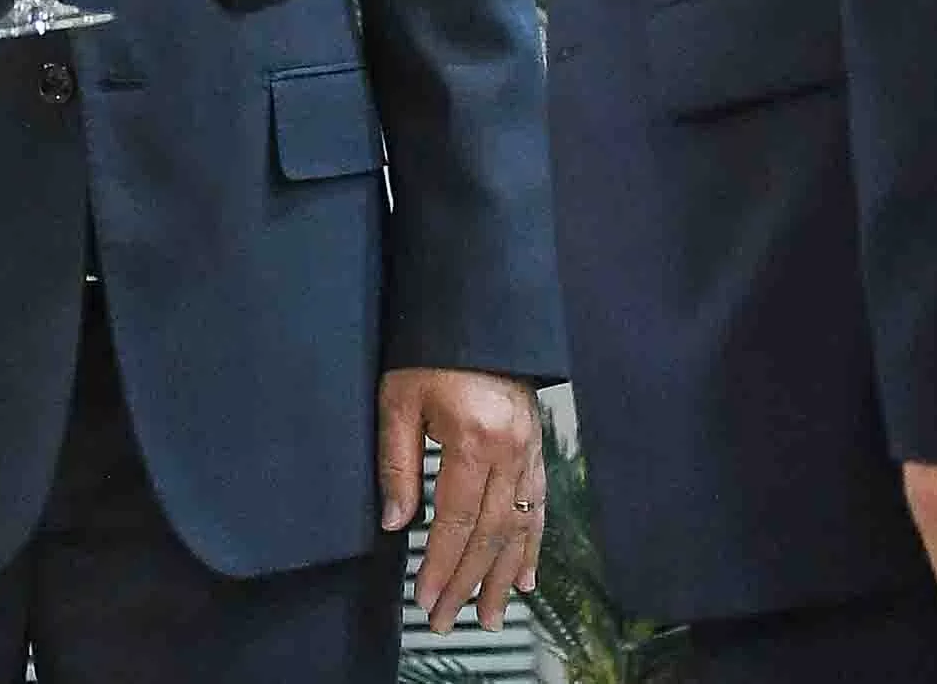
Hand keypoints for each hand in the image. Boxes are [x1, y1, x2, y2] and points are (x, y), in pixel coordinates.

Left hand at [380, 369, 541, 629]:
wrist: (477, 317)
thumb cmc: (430, 353)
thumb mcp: (399, 400)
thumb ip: (398, 463)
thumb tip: (397, 523)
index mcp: (474, 440)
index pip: (456, 520)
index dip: (441, 564)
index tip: (425, 597)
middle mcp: (510, 453)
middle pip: (490, 534)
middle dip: (469, 583)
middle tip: (449, 620)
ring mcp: (530, 452)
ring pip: (521, 529)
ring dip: (505, 577)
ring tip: (491, 616)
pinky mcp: (537, 450)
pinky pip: (539, 508)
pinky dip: (533, 547)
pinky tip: (527, 578)